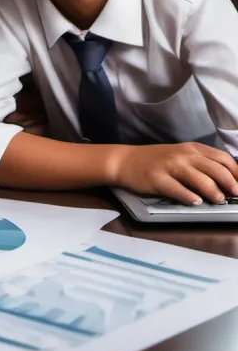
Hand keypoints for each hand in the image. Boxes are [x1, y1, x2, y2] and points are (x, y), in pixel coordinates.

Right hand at [110, 142, 237, 205]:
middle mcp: (182, 155)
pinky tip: (195, 202)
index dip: (237, 172)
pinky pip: (178, 190)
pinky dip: (190, 197)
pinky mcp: (157, 179)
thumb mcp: (180, 155)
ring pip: (200, 179)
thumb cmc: (156, 161)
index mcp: (191, 149)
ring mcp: (169, 167)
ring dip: (214, 192)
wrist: (125, 161)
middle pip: (215, 169)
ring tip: (218, 200)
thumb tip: (229, 181)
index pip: (222, 158)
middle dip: (231, 184)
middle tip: (236, 195)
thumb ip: (202, 163)